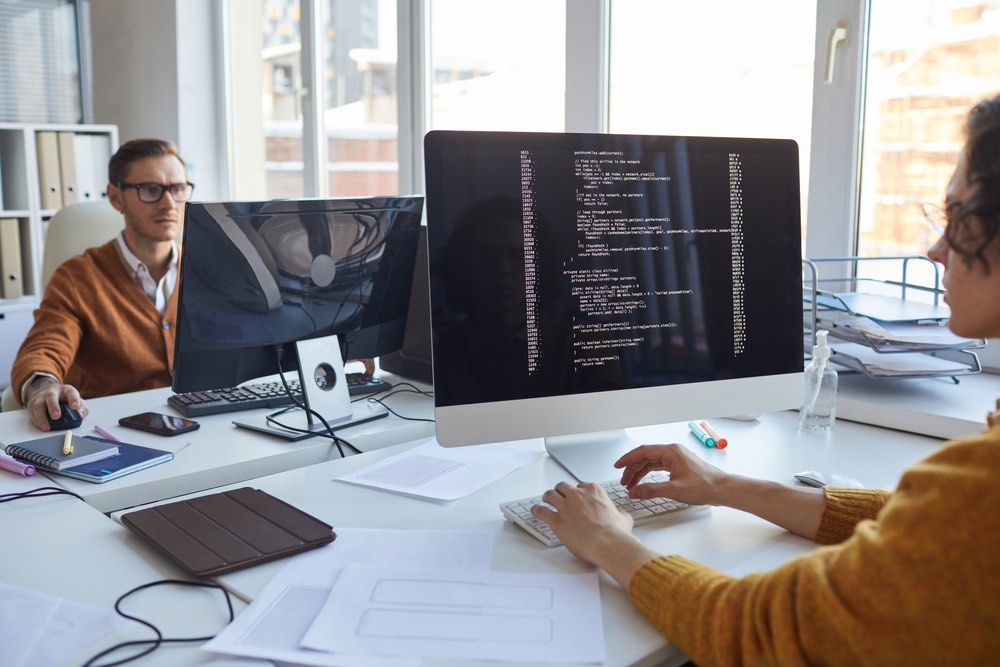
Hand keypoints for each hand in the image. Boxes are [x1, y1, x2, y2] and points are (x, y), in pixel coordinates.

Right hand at [23, 377, 88, 431]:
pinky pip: (32, 412)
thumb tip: (81, 415)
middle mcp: (52, 392)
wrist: (49, 393)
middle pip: (51, 397)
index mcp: (66, 390)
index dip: (73, 399)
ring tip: (46, 427)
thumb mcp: (77, 402)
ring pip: (38, 405)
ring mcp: (41, 397)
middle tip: (56, 416)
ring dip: (41, 417)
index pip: (70, 392)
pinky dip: (36, 420)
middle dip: (53, 407)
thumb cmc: (66, 400)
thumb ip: (82, 409)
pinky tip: (40, 426)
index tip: (75, 406)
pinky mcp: (32, 404)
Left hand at [531, 481, 657, 586]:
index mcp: (593, 491)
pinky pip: (541, 511)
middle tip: (559, 497)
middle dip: (560, 491)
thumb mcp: (624, 518)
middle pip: (563, 487)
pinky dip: (537, 510)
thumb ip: (619, 513)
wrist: (608, 543)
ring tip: (545, 500)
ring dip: (547, 497)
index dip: (578, 492)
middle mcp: (577, 495)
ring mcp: (565, 506)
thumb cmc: (615, 533)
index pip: (581, 486)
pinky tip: (535, 511)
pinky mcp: (556, 520)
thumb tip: (621, 515)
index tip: (576, 497)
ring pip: (550, 495)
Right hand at [615, 443, 729, 506]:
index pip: (643, 451)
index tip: (618, 466)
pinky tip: (645, 482)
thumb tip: (635, 491)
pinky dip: (650, 475)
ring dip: (640, 473)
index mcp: (671, 452)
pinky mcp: (680, 466)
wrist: (722, 489)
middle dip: (633, 469)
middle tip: (624, 482)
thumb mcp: (674, 490)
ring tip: (632, 485)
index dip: (628, 459)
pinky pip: (659, 467)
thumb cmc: (705, 486)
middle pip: (646, 457)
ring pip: (652, 463)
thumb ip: (651, 490)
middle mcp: (673, 452)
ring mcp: (677, 459)